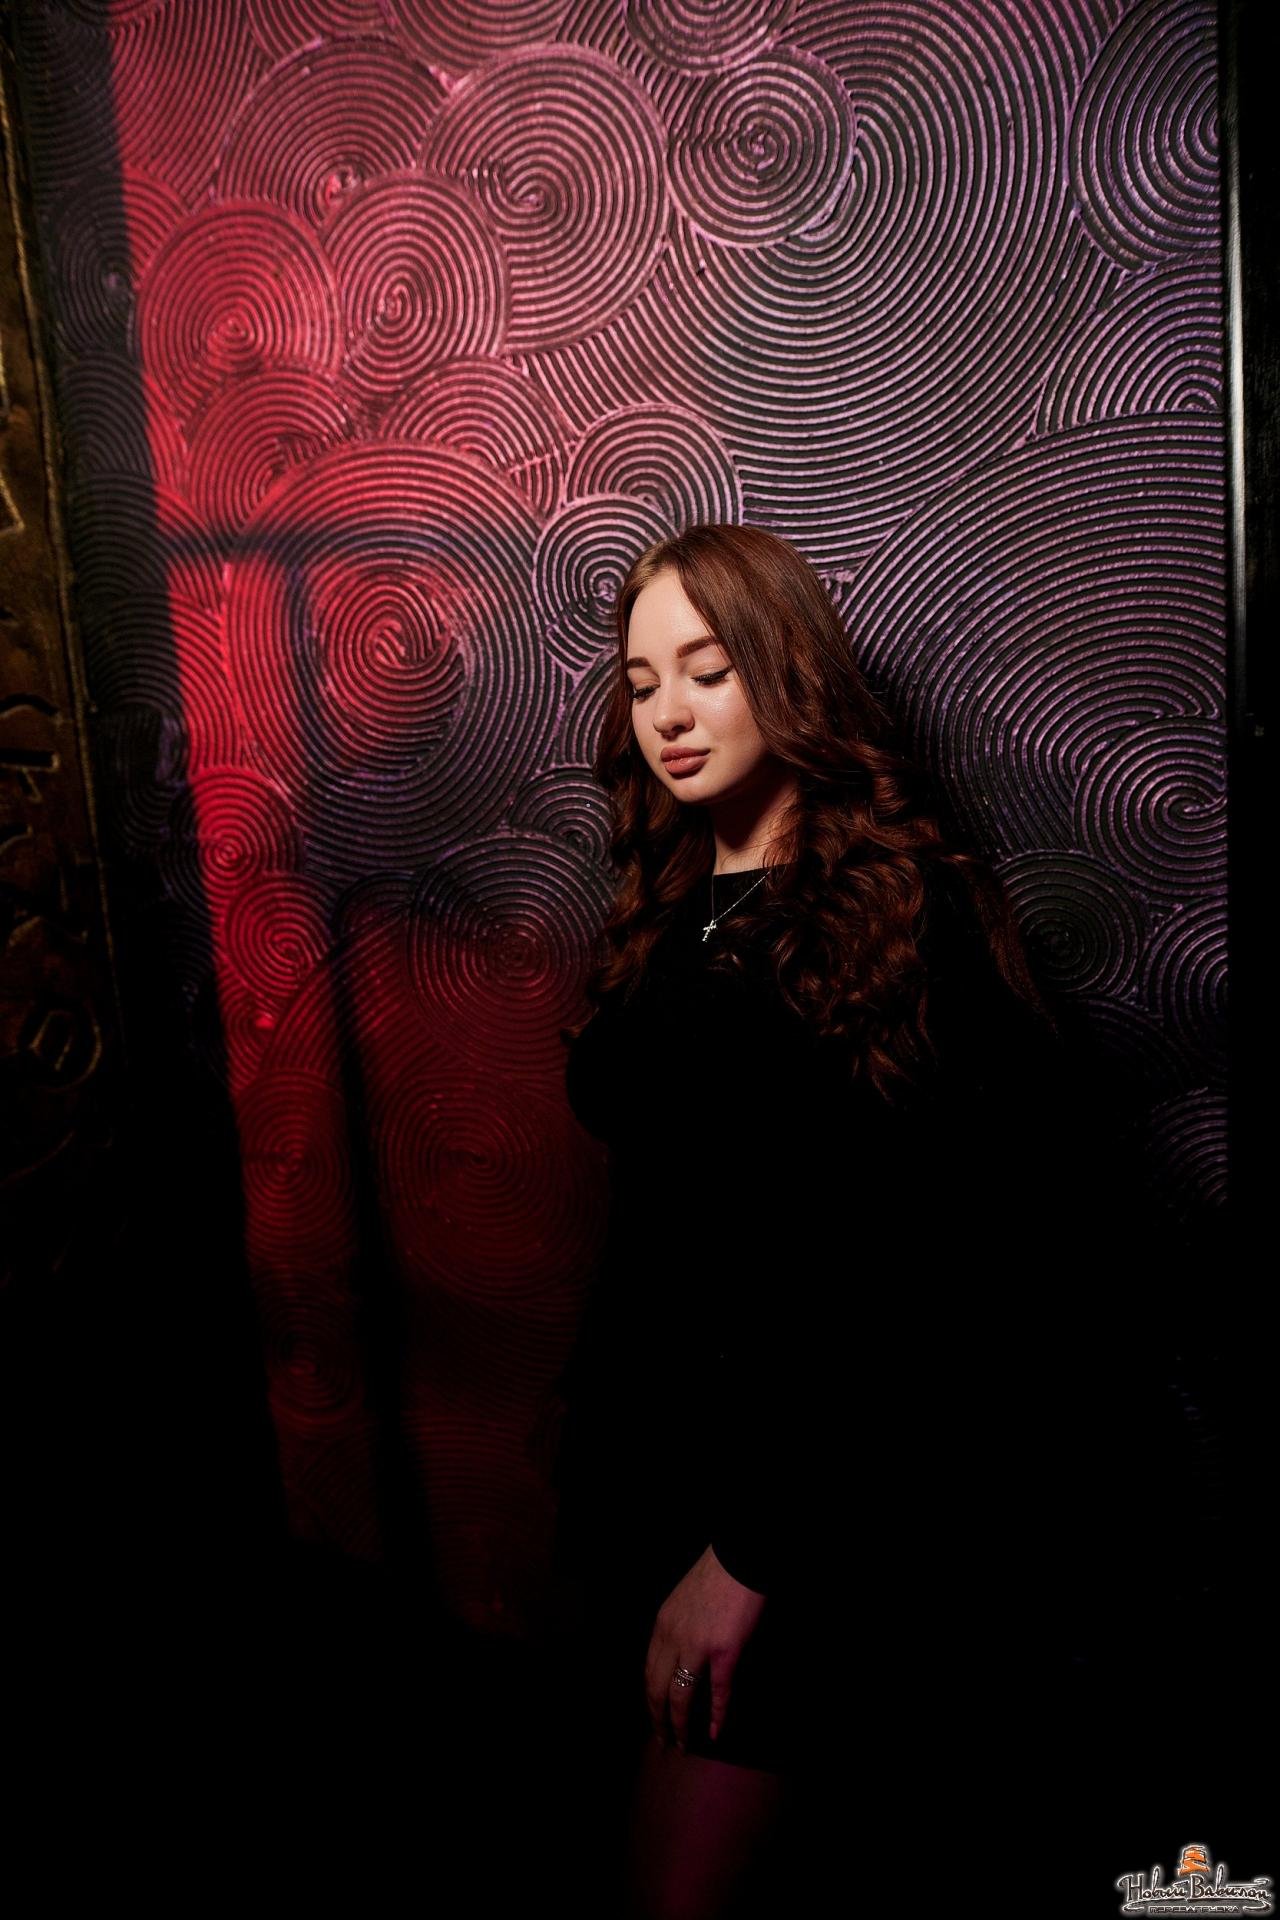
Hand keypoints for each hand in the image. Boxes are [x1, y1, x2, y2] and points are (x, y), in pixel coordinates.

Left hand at [644, 1545, 766, 1753]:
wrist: (738, 1559)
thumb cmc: (715, 1576)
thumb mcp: (682, 1602)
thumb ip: (677, 1629)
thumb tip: (680, 1657)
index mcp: (662, 1626)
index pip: (648, 1672)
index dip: (649, 1699)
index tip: (653, 1716)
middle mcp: (673, 1638)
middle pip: (657, 1689)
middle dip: (658, 1719)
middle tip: (663, 1741)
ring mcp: (698, 1646)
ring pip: (681, 1696)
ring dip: (680, 1724)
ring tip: (683, 1744)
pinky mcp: (724, 1651)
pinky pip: (718, 1691)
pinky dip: (717, 1715)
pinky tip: (715, 1733)